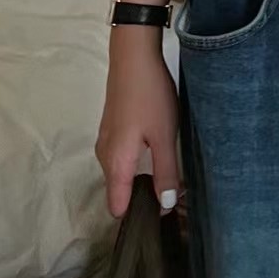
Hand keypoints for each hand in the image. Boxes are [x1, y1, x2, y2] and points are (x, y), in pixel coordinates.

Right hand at [95, 30, 179, 218]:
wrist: (133, 58)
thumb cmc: (150, 97)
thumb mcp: (164, 136)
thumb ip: (165, 171)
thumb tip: (164, 205)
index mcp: (115, 163)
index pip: (117, 206)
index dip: (138, 216)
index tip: (161, 219)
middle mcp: (104, 157)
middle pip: (119, 191)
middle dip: (144, 198)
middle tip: (174, 198)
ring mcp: (105, 142)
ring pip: (121, 174)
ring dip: (142, 180)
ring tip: (170, 179)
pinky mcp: (111, 130)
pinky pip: (121, 159)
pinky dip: (137, 164)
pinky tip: (157, 155)